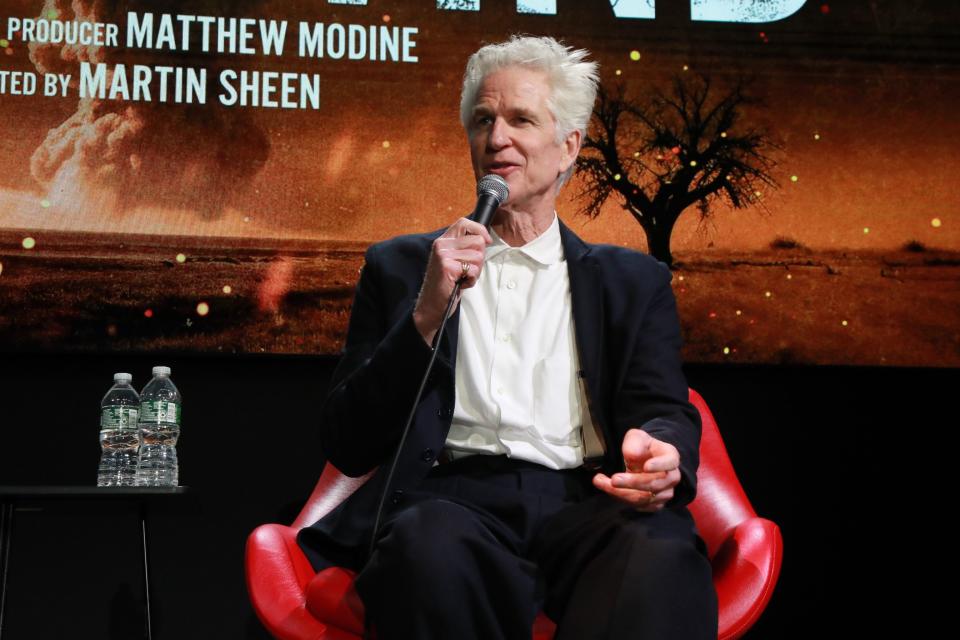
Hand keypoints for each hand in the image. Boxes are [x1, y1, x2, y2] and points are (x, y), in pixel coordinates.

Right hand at [413, 217, 490, 344]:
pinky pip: (473, 270)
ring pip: (478, 256)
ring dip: (475, 271)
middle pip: (478, 241)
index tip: (487, 241)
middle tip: (467, 270)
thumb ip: (465, 247)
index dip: (480, 230)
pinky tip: (461, 284)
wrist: (432, 305)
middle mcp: (441, 245)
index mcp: (443, 241)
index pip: (465, 223)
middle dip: (479, 258)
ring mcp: (443, 255)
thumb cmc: (446, 284)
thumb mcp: (454, 260)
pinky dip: (471, 280)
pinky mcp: (447, 267)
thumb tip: (485, 239)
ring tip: (463, 278)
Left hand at [592, 428, 680, 511]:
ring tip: (601, 482)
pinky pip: (638, 505)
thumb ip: (634, 443)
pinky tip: (608, 487)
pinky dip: (620, 498)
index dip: (660, 465)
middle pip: (654, 484)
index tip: (646, 466)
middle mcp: (671, 477)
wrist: (644, 461)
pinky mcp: (655, 504)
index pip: (670, 462)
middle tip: (614, 479)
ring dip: (621, 493)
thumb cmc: (643, 448)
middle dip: (632, 483)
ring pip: (644, 498)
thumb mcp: (636, 438)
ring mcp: (665, 493)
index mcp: (671, 457)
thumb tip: (632, 454)